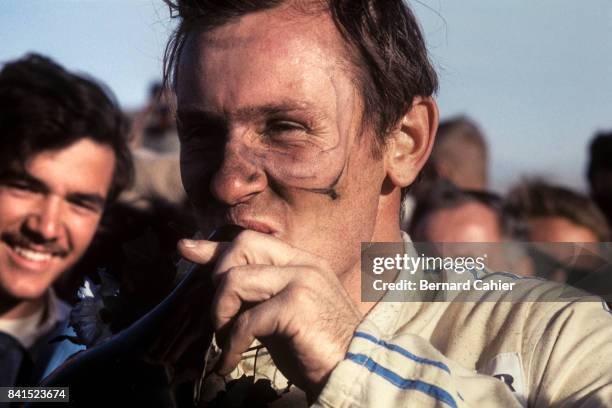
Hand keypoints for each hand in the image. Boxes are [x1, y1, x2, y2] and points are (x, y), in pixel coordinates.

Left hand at [178, 230, 361, 398]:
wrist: (355, 374)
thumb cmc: (318, 349)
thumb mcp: (282, 315)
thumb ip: (256, 296)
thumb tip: (220, 288)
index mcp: (303, 262)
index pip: (252, 241)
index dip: (215, 246)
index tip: (187, 248)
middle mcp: (304, 265)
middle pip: (241, 247)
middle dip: (218, 280)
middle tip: (220, 316)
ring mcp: (302, 282)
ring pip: (235, 280)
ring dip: (220, 313)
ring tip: (225, 339)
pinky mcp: (297, 306)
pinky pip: (246, 320)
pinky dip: (230, 344)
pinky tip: (231, 362)